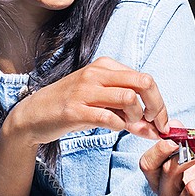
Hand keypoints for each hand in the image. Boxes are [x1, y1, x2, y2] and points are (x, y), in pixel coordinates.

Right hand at [0, 58, 172, 195]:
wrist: (33, 115)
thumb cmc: (72, 107)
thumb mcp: (101, 101)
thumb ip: (128, 111)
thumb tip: (156, 128)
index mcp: (105, 66)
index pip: (145, 79)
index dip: (160, 103)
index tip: (161, 122)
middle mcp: (96, 73)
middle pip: (144, 83)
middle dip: (156, 108)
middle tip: (152, 125)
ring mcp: (84, 90)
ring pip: (129, 98)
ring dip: (135, 118)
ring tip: (127, 126)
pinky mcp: (74, 110)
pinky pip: (108, 117)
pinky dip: (118, 126)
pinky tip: (112, 127)